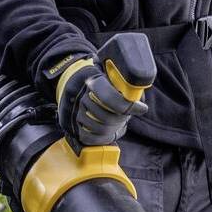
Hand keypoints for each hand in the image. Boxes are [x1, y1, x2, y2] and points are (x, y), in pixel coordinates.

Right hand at [52, 35, 153, 149]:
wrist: (74, 80)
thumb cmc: (100, 79)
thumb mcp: (112, 74)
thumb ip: (126, 84)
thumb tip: (140, 99)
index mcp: (94, 81)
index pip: (111, 99)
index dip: (129, 106)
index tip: (141, 108)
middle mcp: (82, 96)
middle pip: (107, 117)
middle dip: (122, 119)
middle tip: (127, 115)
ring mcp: (75, 111)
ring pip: (99, 128)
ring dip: (113, 129)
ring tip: (118, 123)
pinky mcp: (71, 123)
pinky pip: (88, 137)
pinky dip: (101, 138)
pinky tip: (108, 132)